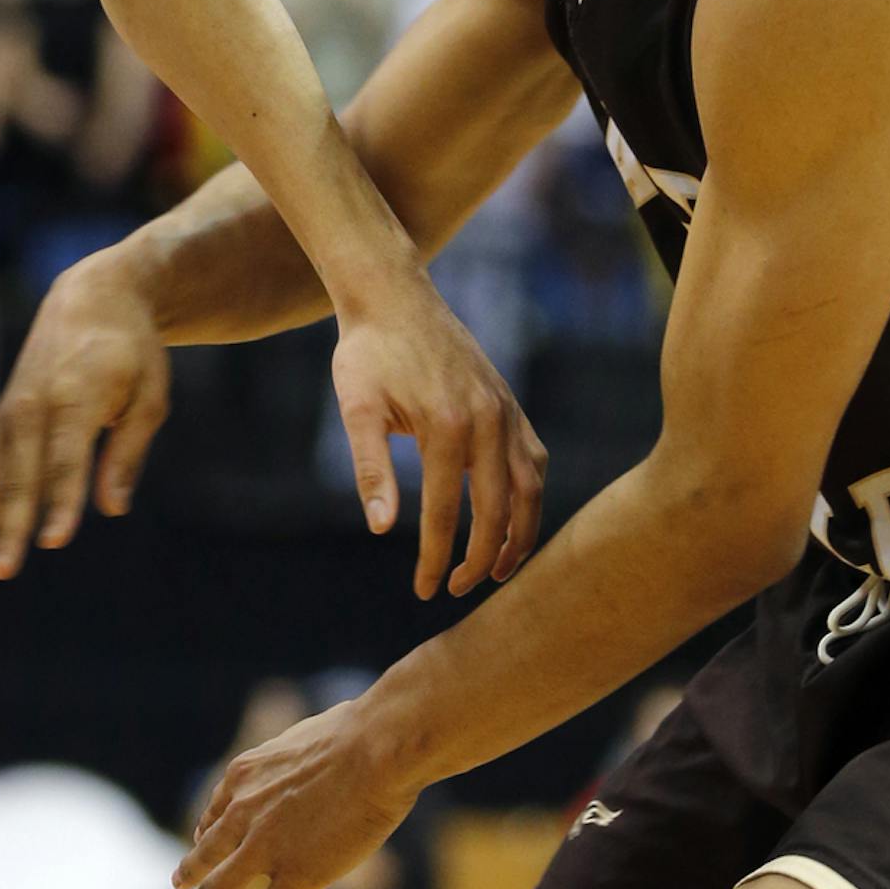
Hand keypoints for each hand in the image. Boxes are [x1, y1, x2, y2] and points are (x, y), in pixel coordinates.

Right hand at [0, 250, 170, 578]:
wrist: (91, 300)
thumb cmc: (130, 352)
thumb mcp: (149, 396)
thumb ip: (127, 452)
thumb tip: (113, 508)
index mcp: (74, 399)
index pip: (66, 460)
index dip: (61, 502)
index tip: (53, 542)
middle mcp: (31, 410)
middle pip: (18, 478)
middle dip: (6, 527)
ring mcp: (7, 419)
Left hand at [159, 701, 416, 888]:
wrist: (374, 750)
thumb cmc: (358, 733)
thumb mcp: (308, 735)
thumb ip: (301, 756)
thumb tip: (321, 747)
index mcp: (243, 777)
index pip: (217, 813)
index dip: (210, 833)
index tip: (206, 845)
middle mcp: (242, 814)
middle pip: (204, 854)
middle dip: (186, 875)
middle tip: (174, 888)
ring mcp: (264, 850)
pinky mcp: (295, 877)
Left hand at [331, 279, 545, 599]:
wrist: (394, 296)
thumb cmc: (366, 353)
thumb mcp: (356, 409)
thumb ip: (371, 470)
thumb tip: (381, 529)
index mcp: (448, 427)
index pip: (445, 514)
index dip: (435, 559)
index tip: (425, 591)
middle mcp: (489, 421)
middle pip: (499, 511)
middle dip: (480, 559)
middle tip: (455, 588)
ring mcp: (507, 411)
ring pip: (530, 489)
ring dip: (518, 535)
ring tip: (496, 570)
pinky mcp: (511, 404)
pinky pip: (533, 460)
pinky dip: (530, 497)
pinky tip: (512, 521)